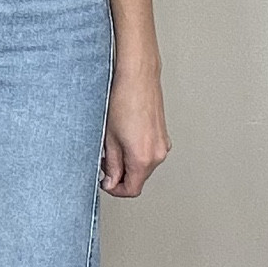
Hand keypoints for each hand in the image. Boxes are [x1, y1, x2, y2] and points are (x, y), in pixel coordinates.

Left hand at [100, 54, 168, 197]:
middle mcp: (158, 154)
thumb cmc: (123, 100)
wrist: (137, 77)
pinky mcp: (162, 135)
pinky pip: (149, 152)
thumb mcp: (109, 138)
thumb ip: (111, 164)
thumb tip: (111, 180)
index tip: (105, 182)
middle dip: (120, 174)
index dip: (115, 189)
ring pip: (143, 165)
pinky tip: (125, 136)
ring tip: (114, 144)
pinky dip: (136, 151)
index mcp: (144, 158)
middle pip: (138, 178)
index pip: (132, 189)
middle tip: (104, 160)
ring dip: (128, 162)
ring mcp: (162, 144)